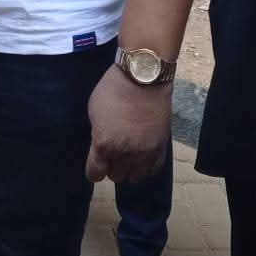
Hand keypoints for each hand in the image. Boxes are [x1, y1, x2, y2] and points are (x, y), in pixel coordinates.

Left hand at [85, 65, 171, 183]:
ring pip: (135, 177)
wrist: (143, 77)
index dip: (94, 169)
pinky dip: (145, 166)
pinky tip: (142, 154)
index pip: (95, 174)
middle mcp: (125, 154)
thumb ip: (97, 134)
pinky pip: (152, 170)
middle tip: (113, 151)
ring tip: (128, 153)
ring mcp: (145, 153)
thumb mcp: (94, 111)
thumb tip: (101, 147)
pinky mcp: (161, 148)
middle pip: (116, 176)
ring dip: (129, 168)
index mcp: (104, 144)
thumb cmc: (113, 89)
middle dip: (112, 166)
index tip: (96, 162)